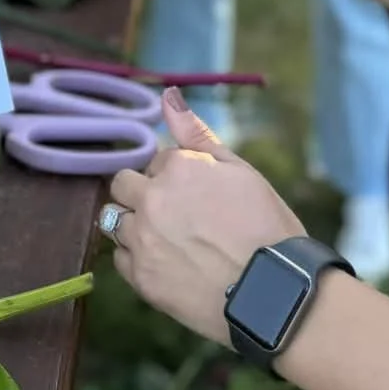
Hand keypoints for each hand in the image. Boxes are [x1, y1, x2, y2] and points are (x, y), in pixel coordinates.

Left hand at [106, 91, 304, 344]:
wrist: (275, 295)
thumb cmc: (267, 228)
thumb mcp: (240, 171)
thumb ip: (197, 133)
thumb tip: (168, 94)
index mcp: (177, 167)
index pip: (157, 160)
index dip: (178, 176)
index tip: (201, 196)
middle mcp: (151, 199)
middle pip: (123, 184)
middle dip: (143, 193)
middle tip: (176, 214)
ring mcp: (142, 239)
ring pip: (114, 219)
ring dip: (134, 223)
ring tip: (169, 240)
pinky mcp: (140, 278)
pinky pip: (119, 258)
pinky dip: (136, 258)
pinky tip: (167, 263)